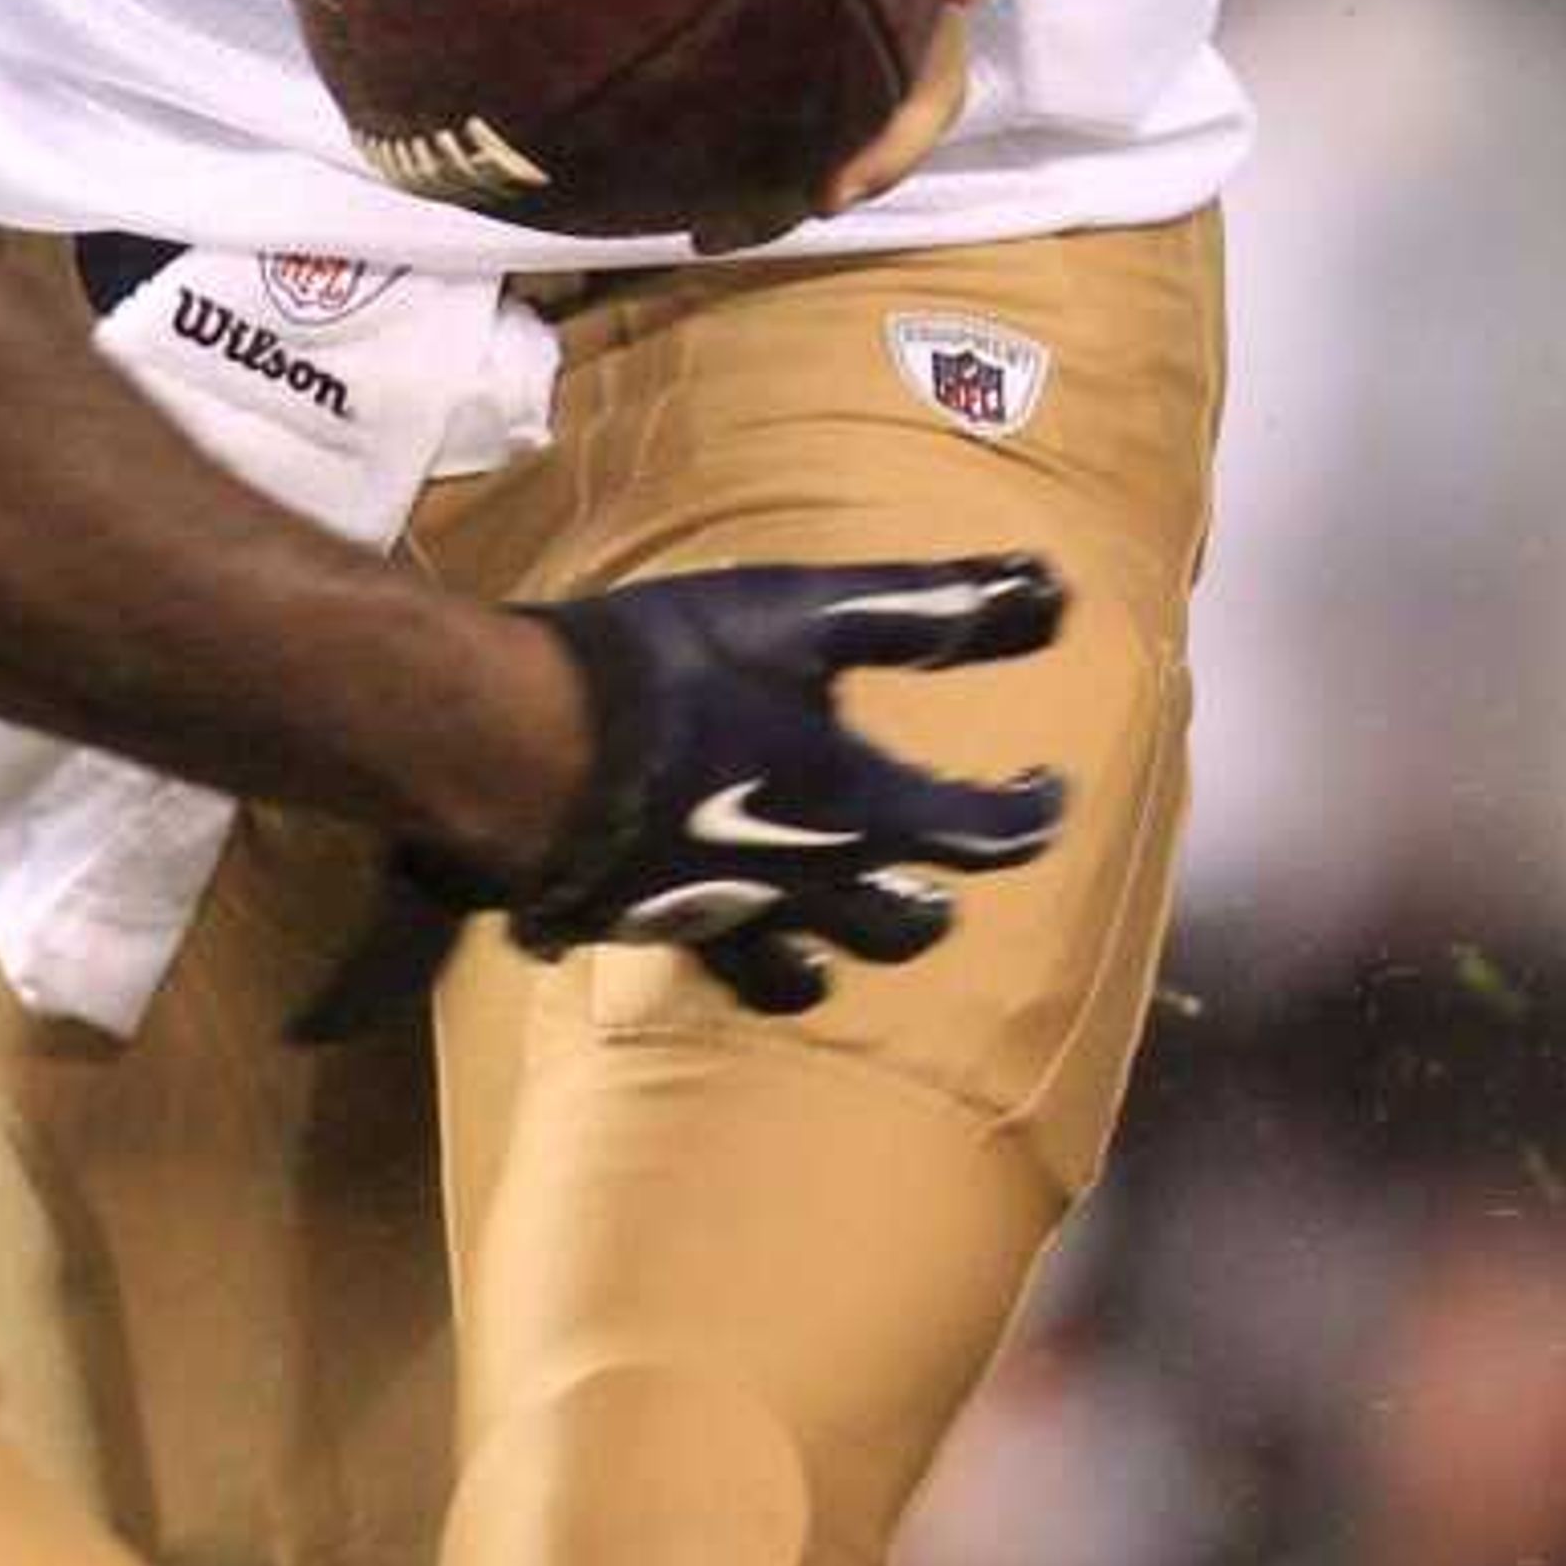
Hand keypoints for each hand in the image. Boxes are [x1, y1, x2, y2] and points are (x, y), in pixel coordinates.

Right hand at [298, 551, 1067, 1036]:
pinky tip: (664, 908)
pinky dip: (689, 937)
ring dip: (820, 959)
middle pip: (893, 930)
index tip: (1048, 791)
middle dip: (924, 909)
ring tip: (822, 939)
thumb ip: (930, 608)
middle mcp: (797, 889)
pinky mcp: (629, 921)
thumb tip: (1051, 590)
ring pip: (790, 975)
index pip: (981, 836)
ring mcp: (711, 917)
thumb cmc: (672, 675)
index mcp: (855, 817)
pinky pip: (673, 950)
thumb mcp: (806, 617)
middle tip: (937, 885)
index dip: (1029, 814)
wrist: (514, 745)